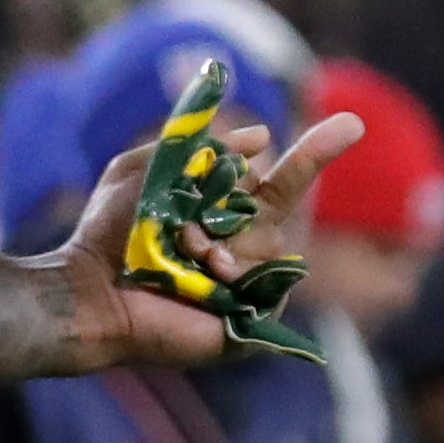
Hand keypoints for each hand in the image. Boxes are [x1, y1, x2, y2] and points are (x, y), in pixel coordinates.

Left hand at [60, 59, 363, 370]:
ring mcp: (250, 283)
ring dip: (229, 238)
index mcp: (223, 212)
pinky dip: (238, 270)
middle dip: (246, 202)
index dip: (317, 152)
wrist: (91, 288)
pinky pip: (272, 282)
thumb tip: (260, 137)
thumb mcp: (144, 172)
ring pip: (275, 241)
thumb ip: (197, 150)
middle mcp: (243, 245)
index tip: (352, 123)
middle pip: (284, 205)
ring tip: (185, 249)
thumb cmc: (107, 233)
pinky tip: (206, 274)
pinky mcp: (251, 319)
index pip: (281, 180)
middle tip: (194, 219)